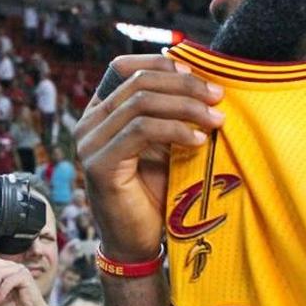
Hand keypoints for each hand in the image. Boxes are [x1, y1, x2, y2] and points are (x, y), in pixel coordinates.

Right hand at [74, 55, 223, 261]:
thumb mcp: (165, 143)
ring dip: (186, 107)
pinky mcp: (99, 165)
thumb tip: (201, 79)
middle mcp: (88, 123)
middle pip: (137, 82)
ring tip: (216, 118)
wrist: (138, 242)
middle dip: (183, 85)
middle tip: (217, 96)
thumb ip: (170, 112)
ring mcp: (90, 143)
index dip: (159, 63)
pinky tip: (198, 140)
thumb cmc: (154, 193)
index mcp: (100, 112)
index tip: (195, 72)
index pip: (122, 68)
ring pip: (141, 104)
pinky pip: (141, 131)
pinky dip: (175, 130)